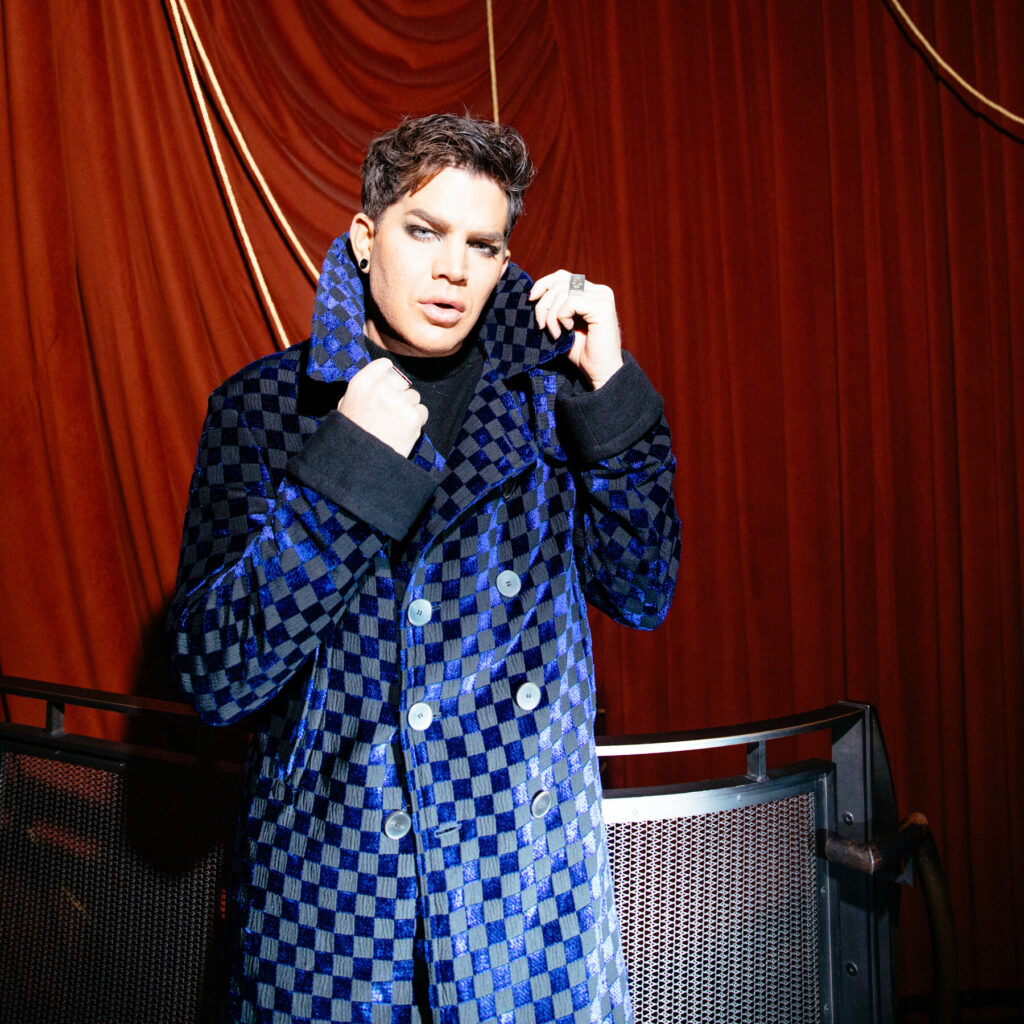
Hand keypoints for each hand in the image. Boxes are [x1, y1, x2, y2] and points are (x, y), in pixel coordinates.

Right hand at [337, 359, 427, 456]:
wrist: (359, 462)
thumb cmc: (351, 435)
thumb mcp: (346, 405)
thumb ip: (364, 390)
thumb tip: (379, 380)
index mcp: (362, 383)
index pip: (385, 365)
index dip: (388, 376)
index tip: (387, 386)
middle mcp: (382, 388)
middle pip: (401, 381)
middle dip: (399, 393)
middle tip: (390, 411)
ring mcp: (399, 402)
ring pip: (414, 396)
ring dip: (408, 408)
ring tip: (394, 425)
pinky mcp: (413, 418)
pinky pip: (422, 411)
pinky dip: (416, 421)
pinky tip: (402, 431)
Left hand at [529, 270, 623, 389]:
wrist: (600, 372)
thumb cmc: (582, 353)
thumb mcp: (562, 326)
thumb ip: (554, 308)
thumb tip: (533, 295)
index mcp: (591, 292)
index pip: (562, 276)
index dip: (543, 284)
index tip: (530, 300)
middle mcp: (599, 291)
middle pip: (559, 282)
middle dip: (543, 304)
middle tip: (541, 326)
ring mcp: (603, 297)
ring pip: (563, 291)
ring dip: (551, 315)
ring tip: (554, 333)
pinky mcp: (603, 306)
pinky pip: (571, 301)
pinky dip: (561, 316)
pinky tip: (566, 331)